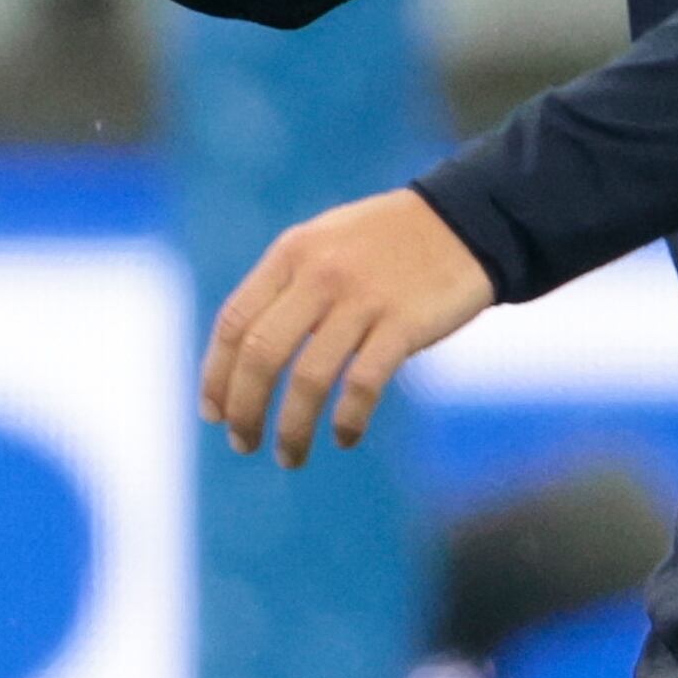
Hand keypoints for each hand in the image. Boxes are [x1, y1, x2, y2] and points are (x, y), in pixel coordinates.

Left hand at [201, 189, 495, 465]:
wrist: (464, 220)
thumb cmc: (386, 242)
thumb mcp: (322, 244)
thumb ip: (285, 286)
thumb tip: (242, 354)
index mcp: (290, 254)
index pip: (234, 322)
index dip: (216, 375)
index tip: (212, 414)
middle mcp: (319, 274)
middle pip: (261, 354)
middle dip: (244, 409)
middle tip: (243, 444)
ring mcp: (361, 299)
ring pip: (307, 378)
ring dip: (292, 428)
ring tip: (288, 457)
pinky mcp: (403, 323)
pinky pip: (362, 384)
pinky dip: (347, 419)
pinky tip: (344, 438)